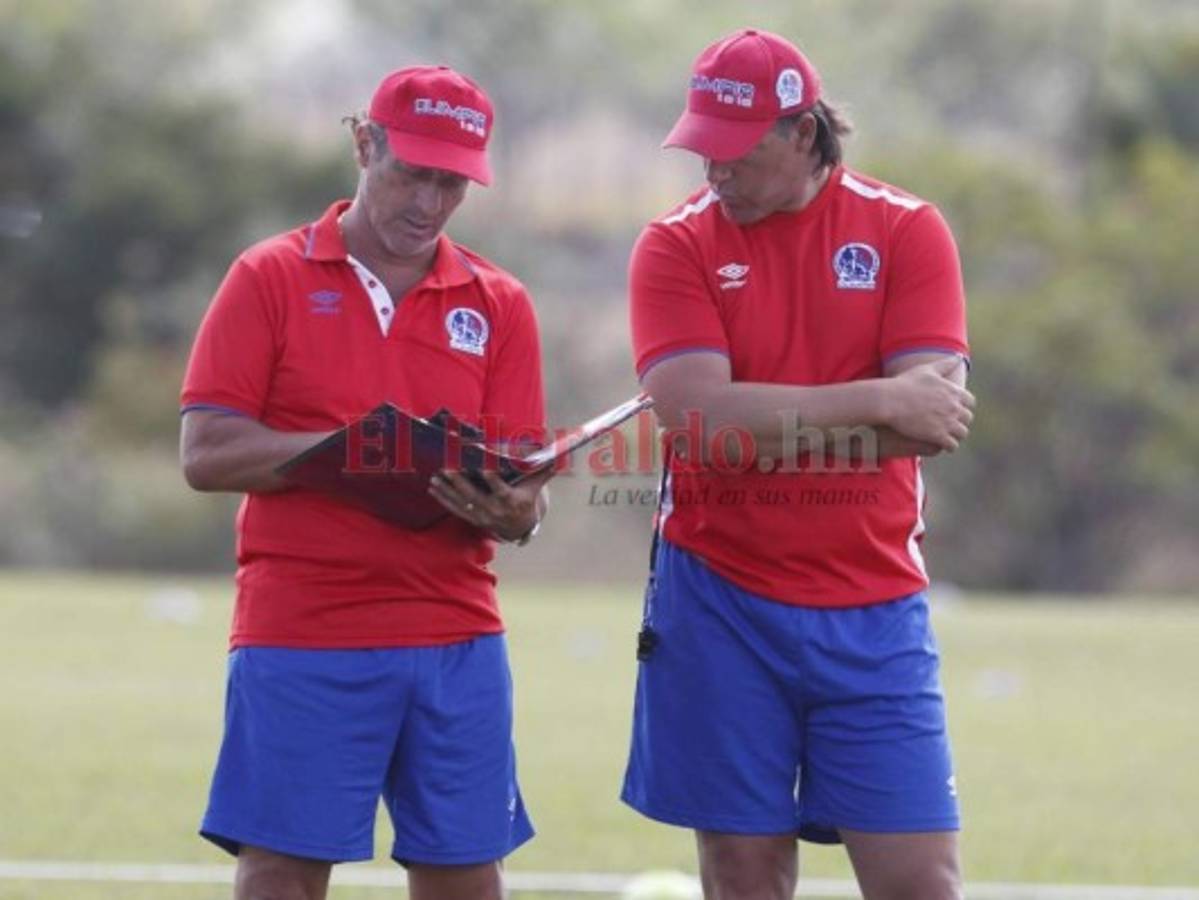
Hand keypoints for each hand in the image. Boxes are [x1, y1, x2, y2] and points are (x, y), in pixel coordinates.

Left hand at [428, 466, 551, 540]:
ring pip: (462, 503)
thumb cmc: (528, 499)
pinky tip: (433, 488)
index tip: (483, 467)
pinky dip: (443, 499)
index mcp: (511, 501)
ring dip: (447, 490)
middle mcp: (495, 511)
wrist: (521, 526)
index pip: (500, 489)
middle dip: (460, 482)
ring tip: (436, 476)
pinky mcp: (472, 519)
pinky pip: (455, 509)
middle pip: (475, 496)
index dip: (492, 479)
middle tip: (448, 468)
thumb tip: (558, 454)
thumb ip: (544, 469)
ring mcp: (482, 517)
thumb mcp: (536, 485)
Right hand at [884, 356, 974, 450]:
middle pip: (967, 418)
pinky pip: (952, 445)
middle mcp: (954, 407)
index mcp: (953, 391)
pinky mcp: (938, 436)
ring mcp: (947, 422)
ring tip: (948, 436)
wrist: (890, 401)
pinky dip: (949, 446)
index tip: (956, 409)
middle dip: (960, 421)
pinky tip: (942, 445)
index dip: (963, 406)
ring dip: (956, 435)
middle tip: (951, 424)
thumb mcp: (926, 370)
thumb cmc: (905, 383)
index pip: (970, 402)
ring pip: (962, 433)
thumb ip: (944, 364)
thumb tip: (958, 357)